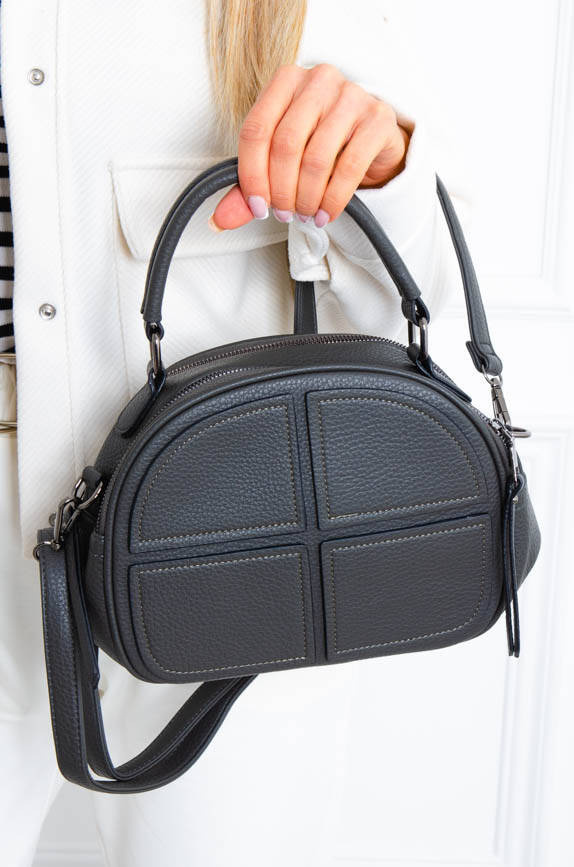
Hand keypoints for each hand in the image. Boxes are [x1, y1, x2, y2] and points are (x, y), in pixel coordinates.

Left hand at [208, 63, 409, 231]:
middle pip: (285, 145)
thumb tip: (220, 219)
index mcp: (285, 81)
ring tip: (304, 215)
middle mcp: (318, 80)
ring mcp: (351, 95)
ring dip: (306, 198)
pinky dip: (332, 200)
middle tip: (284, 215)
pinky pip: (349, 167)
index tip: (257, 207)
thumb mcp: (281, 162)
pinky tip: (324, 214)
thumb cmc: (321, 145)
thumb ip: (251, 187)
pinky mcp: (377, 118)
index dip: (252, 175)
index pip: (256, 130)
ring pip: (316, 158)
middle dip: (281, 191)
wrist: (372, 142)